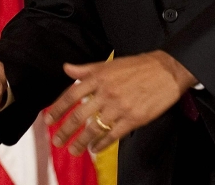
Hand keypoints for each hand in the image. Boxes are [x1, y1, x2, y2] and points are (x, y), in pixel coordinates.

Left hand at [46, 51, 196, 154]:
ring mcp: (119, 107)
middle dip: (65, 130)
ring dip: (81, 141)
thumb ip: (86, 69)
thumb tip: (67, 68)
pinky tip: (95, 148)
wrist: (166, 71)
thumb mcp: (109, 63)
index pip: (72, 94)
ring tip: (73, 149)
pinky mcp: (133, 119)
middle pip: (80, 115)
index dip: (58, 108)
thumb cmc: (137, 67)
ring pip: (94, 128)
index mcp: (98, 77)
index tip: (48, 119)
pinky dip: (102, 143)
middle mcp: (106, 93)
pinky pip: (113, 135)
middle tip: (56, 141)